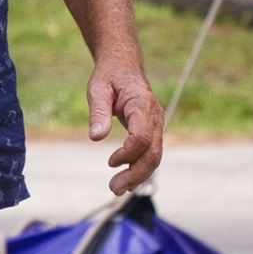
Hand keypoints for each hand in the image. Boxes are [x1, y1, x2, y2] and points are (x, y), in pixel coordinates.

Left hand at [88, 65, 164, 196]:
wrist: (123, 65)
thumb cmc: (109, 76)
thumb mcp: (97, 89)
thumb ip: (98, 112)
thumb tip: (96, 137)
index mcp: (142, 105)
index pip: (142, 137)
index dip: (128, 153)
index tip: (110, 162)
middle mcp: (154, 117)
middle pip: (152, 153)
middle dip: (135, 174)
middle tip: (114, 188)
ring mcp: (156, 124)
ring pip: (154, 156)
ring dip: (138, 176)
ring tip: (117, 188)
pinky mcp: (152, 130)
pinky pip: (151, 153)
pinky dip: (140, 168)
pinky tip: (127, 180)